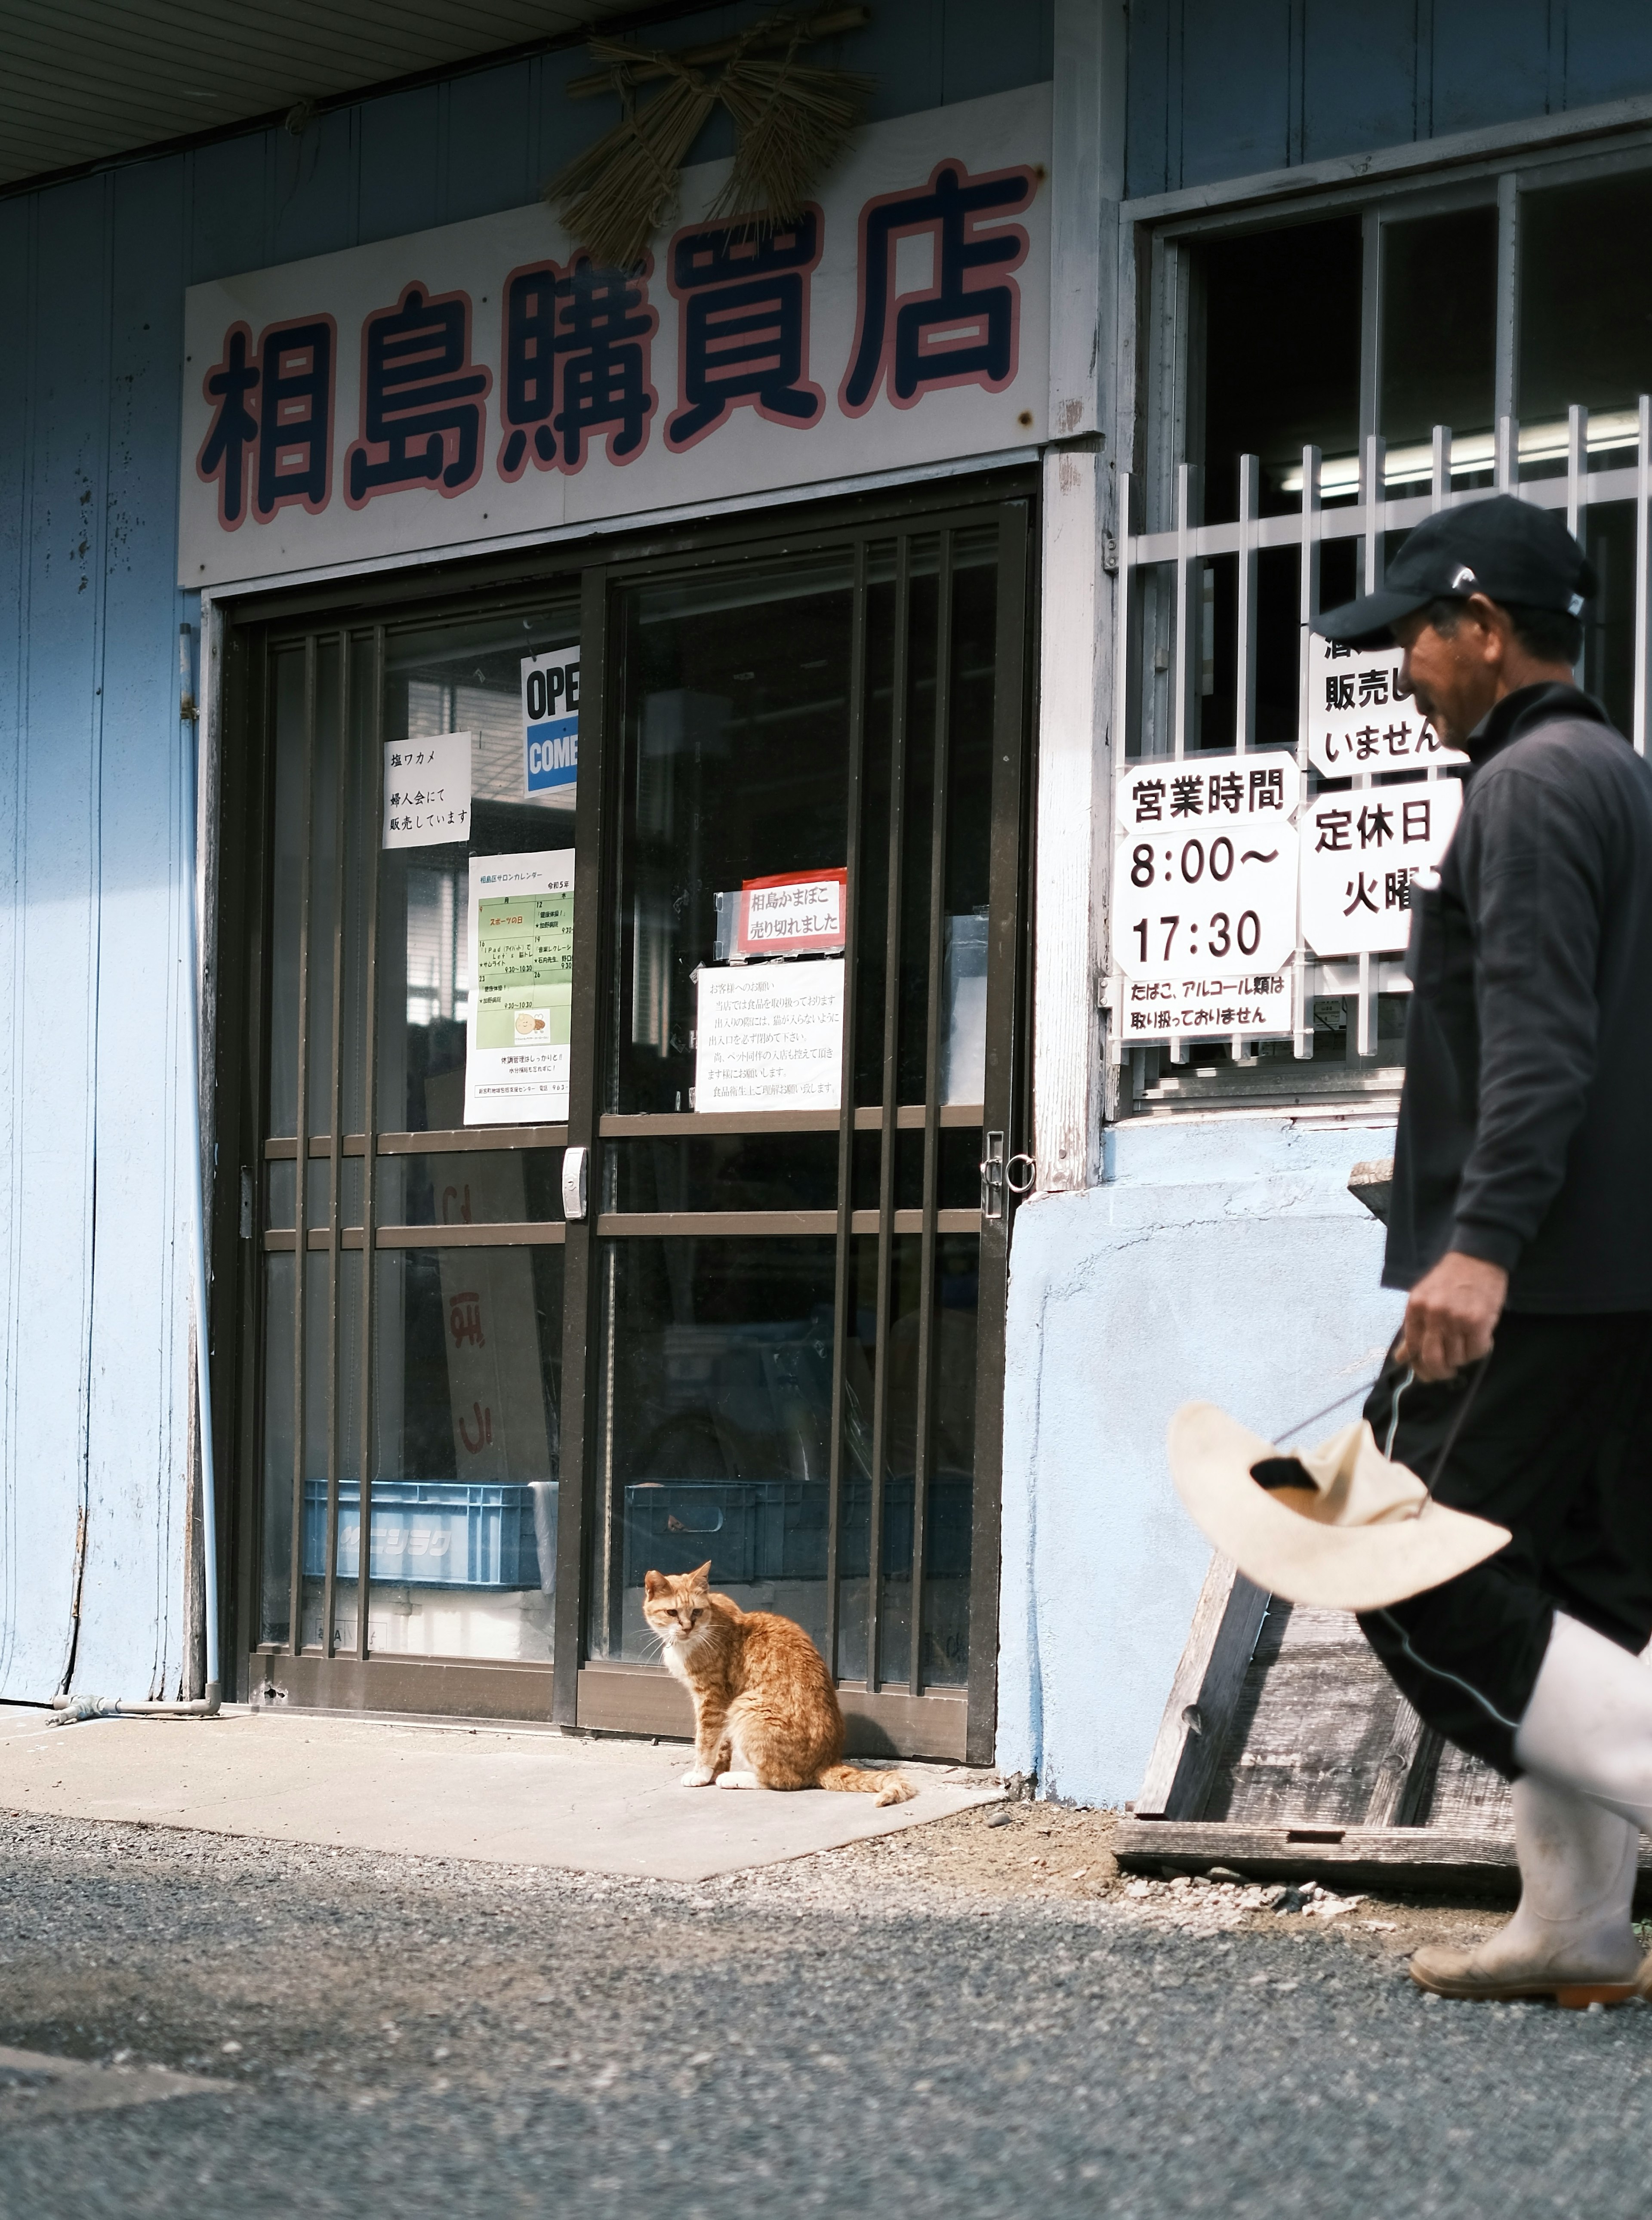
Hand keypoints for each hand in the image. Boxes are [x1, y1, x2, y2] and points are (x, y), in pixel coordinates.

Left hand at [1396, 1252, 1508, 1381]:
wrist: (1478, 1256)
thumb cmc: (1450, 1278)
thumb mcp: (1424, 1297)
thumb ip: (1414, 1327)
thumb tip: (1402, 1358)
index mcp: (1415, 1307)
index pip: (1412, 1347)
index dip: (1419, 1365)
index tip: (1427, 1371)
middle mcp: (1433, 1314)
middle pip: (1432, 1359)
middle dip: (1439, 1372)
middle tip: (1447, 1372)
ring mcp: (1456, 1318)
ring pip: (1457, 1358)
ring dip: (1462, 1359)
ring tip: (1466, 1345)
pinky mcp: (1479, 1321)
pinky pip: (1477, 1351)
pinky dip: (1478, 1351)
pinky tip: (1479, 1340)